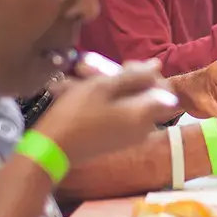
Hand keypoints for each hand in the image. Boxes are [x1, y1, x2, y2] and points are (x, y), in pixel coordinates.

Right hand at [36, 60, 176, 163]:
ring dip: (111, 88)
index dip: (148, 73)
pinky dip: (105, 101)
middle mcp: (144, 128)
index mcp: (145, 114)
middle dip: (126, 79)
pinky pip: (120, 114)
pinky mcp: (117, 139)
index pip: (165, 88)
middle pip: (146, 94)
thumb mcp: (103, 86)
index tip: (124, 67)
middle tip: (102, 71)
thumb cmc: (76, 114)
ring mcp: (131, 136)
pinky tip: (81, 93)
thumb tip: (157, 66)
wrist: (51, 150)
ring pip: (131, 102)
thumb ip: (134, 75)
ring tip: (84, 78)